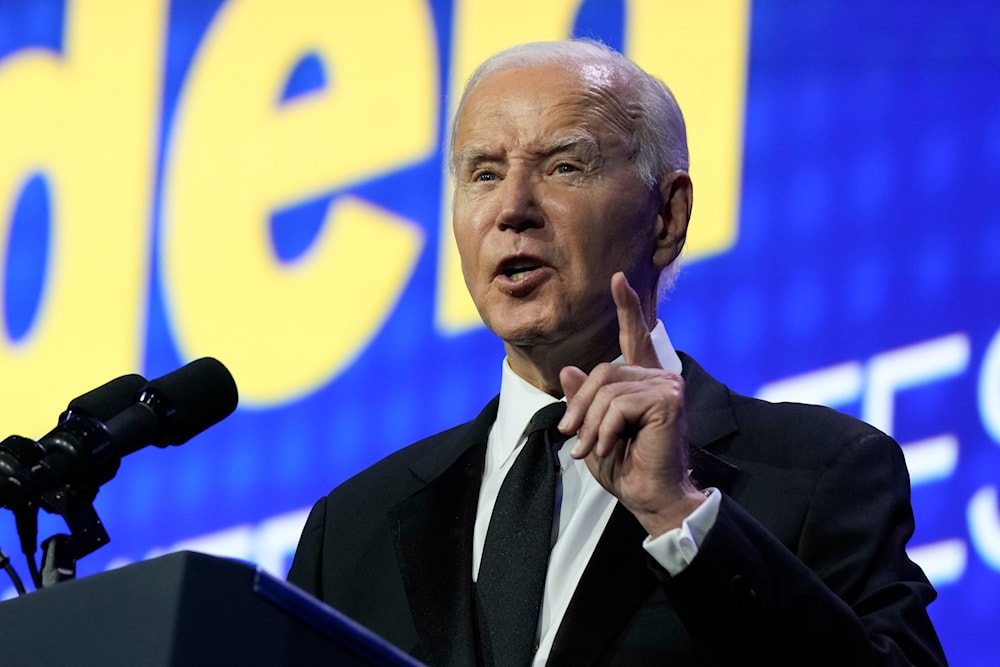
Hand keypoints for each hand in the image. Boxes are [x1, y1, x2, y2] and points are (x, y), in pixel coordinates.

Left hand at [558, 272, 704, 536]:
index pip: (636, 337)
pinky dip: (605, 428)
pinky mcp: (668, 400)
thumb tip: (570, 371)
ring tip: (589, 448)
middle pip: (603, 371)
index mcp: (645, 381)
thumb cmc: (626, 468)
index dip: (628, 307)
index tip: (617, 280)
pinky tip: (608, 447)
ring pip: (607, 389)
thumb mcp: (593, 430)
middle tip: (572, 437)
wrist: (651, 497)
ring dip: (590, 423)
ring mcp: (667, 385)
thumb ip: (585, 400)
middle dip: (581, 407)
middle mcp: (660, 377)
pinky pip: (618, 404)